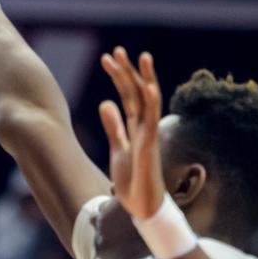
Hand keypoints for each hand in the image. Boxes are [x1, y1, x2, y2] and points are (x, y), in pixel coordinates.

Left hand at [99, 47, 165, 218]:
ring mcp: (149, 136)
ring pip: (147, 102)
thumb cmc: (133, 181)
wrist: (143, 208)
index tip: (108, 58)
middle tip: (116, 50)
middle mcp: (145, 128)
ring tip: (139, 56)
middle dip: (127, 71)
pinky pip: (152, 123)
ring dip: (144, 79)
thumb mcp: (117, 149)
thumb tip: (105, 103)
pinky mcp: (150, 148)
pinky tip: (149, 88)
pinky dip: (152, 105)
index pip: (128, 96)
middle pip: (137, 93)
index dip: (119, 77)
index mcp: (136, 128)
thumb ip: (114, 127)